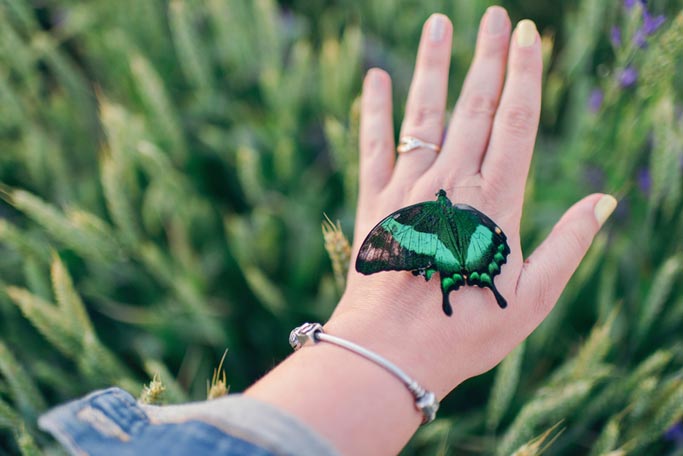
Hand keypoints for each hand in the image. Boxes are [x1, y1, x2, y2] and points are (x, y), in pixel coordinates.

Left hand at [247, 8, 616, 454]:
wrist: (393, 349)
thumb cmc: (469, 329)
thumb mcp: (535, 296)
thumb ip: (569, 244)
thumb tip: (604, 201)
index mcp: (496, 201)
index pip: (516, 122)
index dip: (524, 76)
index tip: (529, 35)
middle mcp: (452, 182)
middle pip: (474, 106)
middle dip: (487, 58)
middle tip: (495, 16)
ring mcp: (408, 188)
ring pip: (424, 114)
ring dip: (432, 66)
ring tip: (439, 24)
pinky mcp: (374, 201)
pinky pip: (373, 145)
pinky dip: (373, 111)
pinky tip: (375, 79)